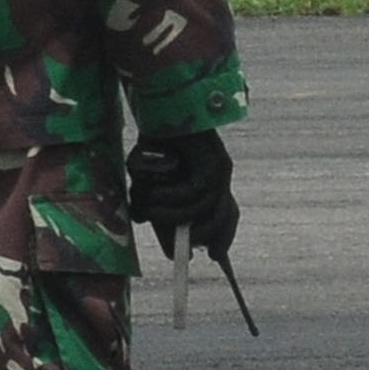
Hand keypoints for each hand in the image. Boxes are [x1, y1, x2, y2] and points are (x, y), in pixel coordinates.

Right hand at [126, 128, 240, 260]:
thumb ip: (150, 201)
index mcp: (212, 181)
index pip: (226, 215)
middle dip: (195, 236)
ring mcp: (221, 170)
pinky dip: (169, 198)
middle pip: (220, 219)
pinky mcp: (215, 164)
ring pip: (202, 210)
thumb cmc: (154, 145)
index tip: (209, 258)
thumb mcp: (149, 179)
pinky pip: (193, 194)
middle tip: (176, 246)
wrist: (160, 111)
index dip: (222, 237)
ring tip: (149, 209)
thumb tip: (142, 221)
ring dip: (171, 216)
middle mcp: (221, 177)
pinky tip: (153, 191)